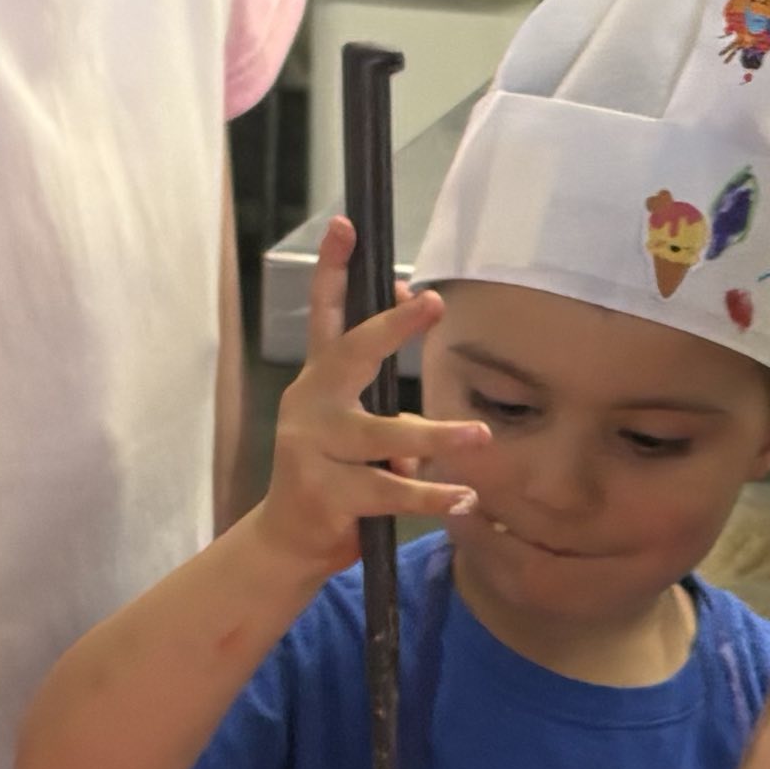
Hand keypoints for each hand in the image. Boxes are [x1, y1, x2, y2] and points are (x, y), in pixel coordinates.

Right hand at [258, 221, 483, 580]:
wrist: (289, 542)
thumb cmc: (332, 472)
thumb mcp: (354, 421)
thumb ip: (379, 379)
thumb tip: (406, 305)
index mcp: (317, 381)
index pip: (326, 316)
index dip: (333, 270)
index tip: (347, 226)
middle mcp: (309, 406)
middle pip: (350, 356)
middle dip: (391, 328)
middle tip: (432, 302)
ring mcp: (312, 450)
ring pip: (384, 437)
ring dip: (437, 437)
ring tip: (480, 435)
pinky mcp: (326, 495)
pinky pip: (391, 491)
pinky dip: (430, 495)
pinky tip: (462, 497)